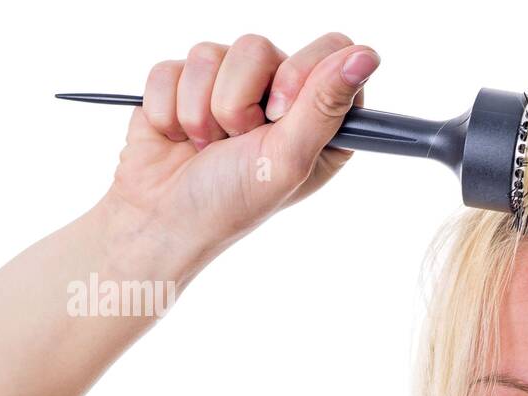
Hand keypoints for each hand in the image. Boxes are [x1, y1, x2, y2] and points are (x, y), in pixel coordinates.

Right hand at [99, 32, 380, 266]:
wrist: (161, 218)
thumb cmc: (232, 201)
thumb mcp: (289, 158)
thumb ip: (325, 103)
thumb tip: (366, 56)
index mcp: (319, 116)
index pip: (329, 50)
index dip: (298, 74)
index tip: (277, 115)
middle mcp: (278, 93)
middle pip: (258, 46)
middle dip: (237, 102)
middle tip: (237, 142)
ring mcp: (229, 84)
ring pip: (209, 52)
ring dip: (200, 110)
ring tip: (205, 145)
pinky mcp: (183, 81)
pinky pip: (173, 66)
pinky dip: (169, 108)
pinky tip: (177, 137)